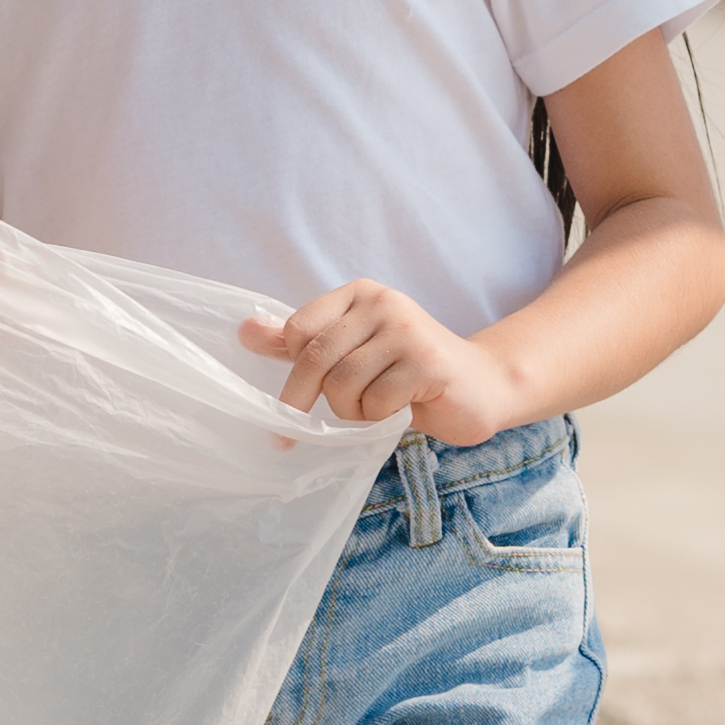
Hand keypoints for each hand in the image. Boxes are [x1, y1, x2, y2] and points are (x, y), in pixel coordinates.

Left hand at [240, 282, 520, 439]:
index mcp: (360, 293)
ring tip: (375, 409)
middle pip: (316, 359)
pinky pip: (375, 403)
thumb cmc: (409, 371)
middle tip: (301, 431)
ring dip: (351, 412)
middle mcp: (383, 302)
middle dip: (307, 402)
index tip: (300, 400)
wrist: (481, 385)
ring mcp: (408, 330)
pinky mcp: (428, 363)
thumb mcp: (352, 350)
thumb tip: (244, 330)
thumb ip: (302, 341)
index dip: (294, 373)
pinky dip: (378, 420)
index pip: (298, 331)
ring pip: (343, 385)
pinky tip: (401, 411)